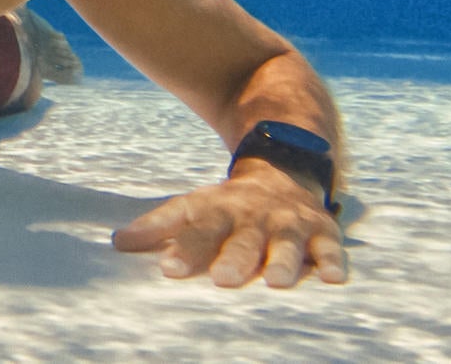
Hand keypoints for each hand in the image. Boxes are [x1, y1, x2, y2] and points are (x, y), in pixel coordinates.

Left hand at [112, 162, 347, 287]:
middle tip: (222, 279)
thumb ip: (160, 226)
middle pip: (241, 238)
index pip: (195, 224)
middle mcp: (253, 215)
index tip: (168, 269)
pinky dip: (332, 261)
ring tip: (276, 282)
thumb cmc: (230, 205)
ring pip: (285, 244)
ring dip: (282, 261)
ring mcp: (288, 222)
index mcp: (218, 208)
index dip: (182, 246)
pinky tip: (331, 278)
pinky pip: (330, 246)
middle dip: (233, 258)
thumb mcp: (196, 206)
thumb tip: (118, 243)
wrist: (283, 167)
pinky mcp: (321, 229)